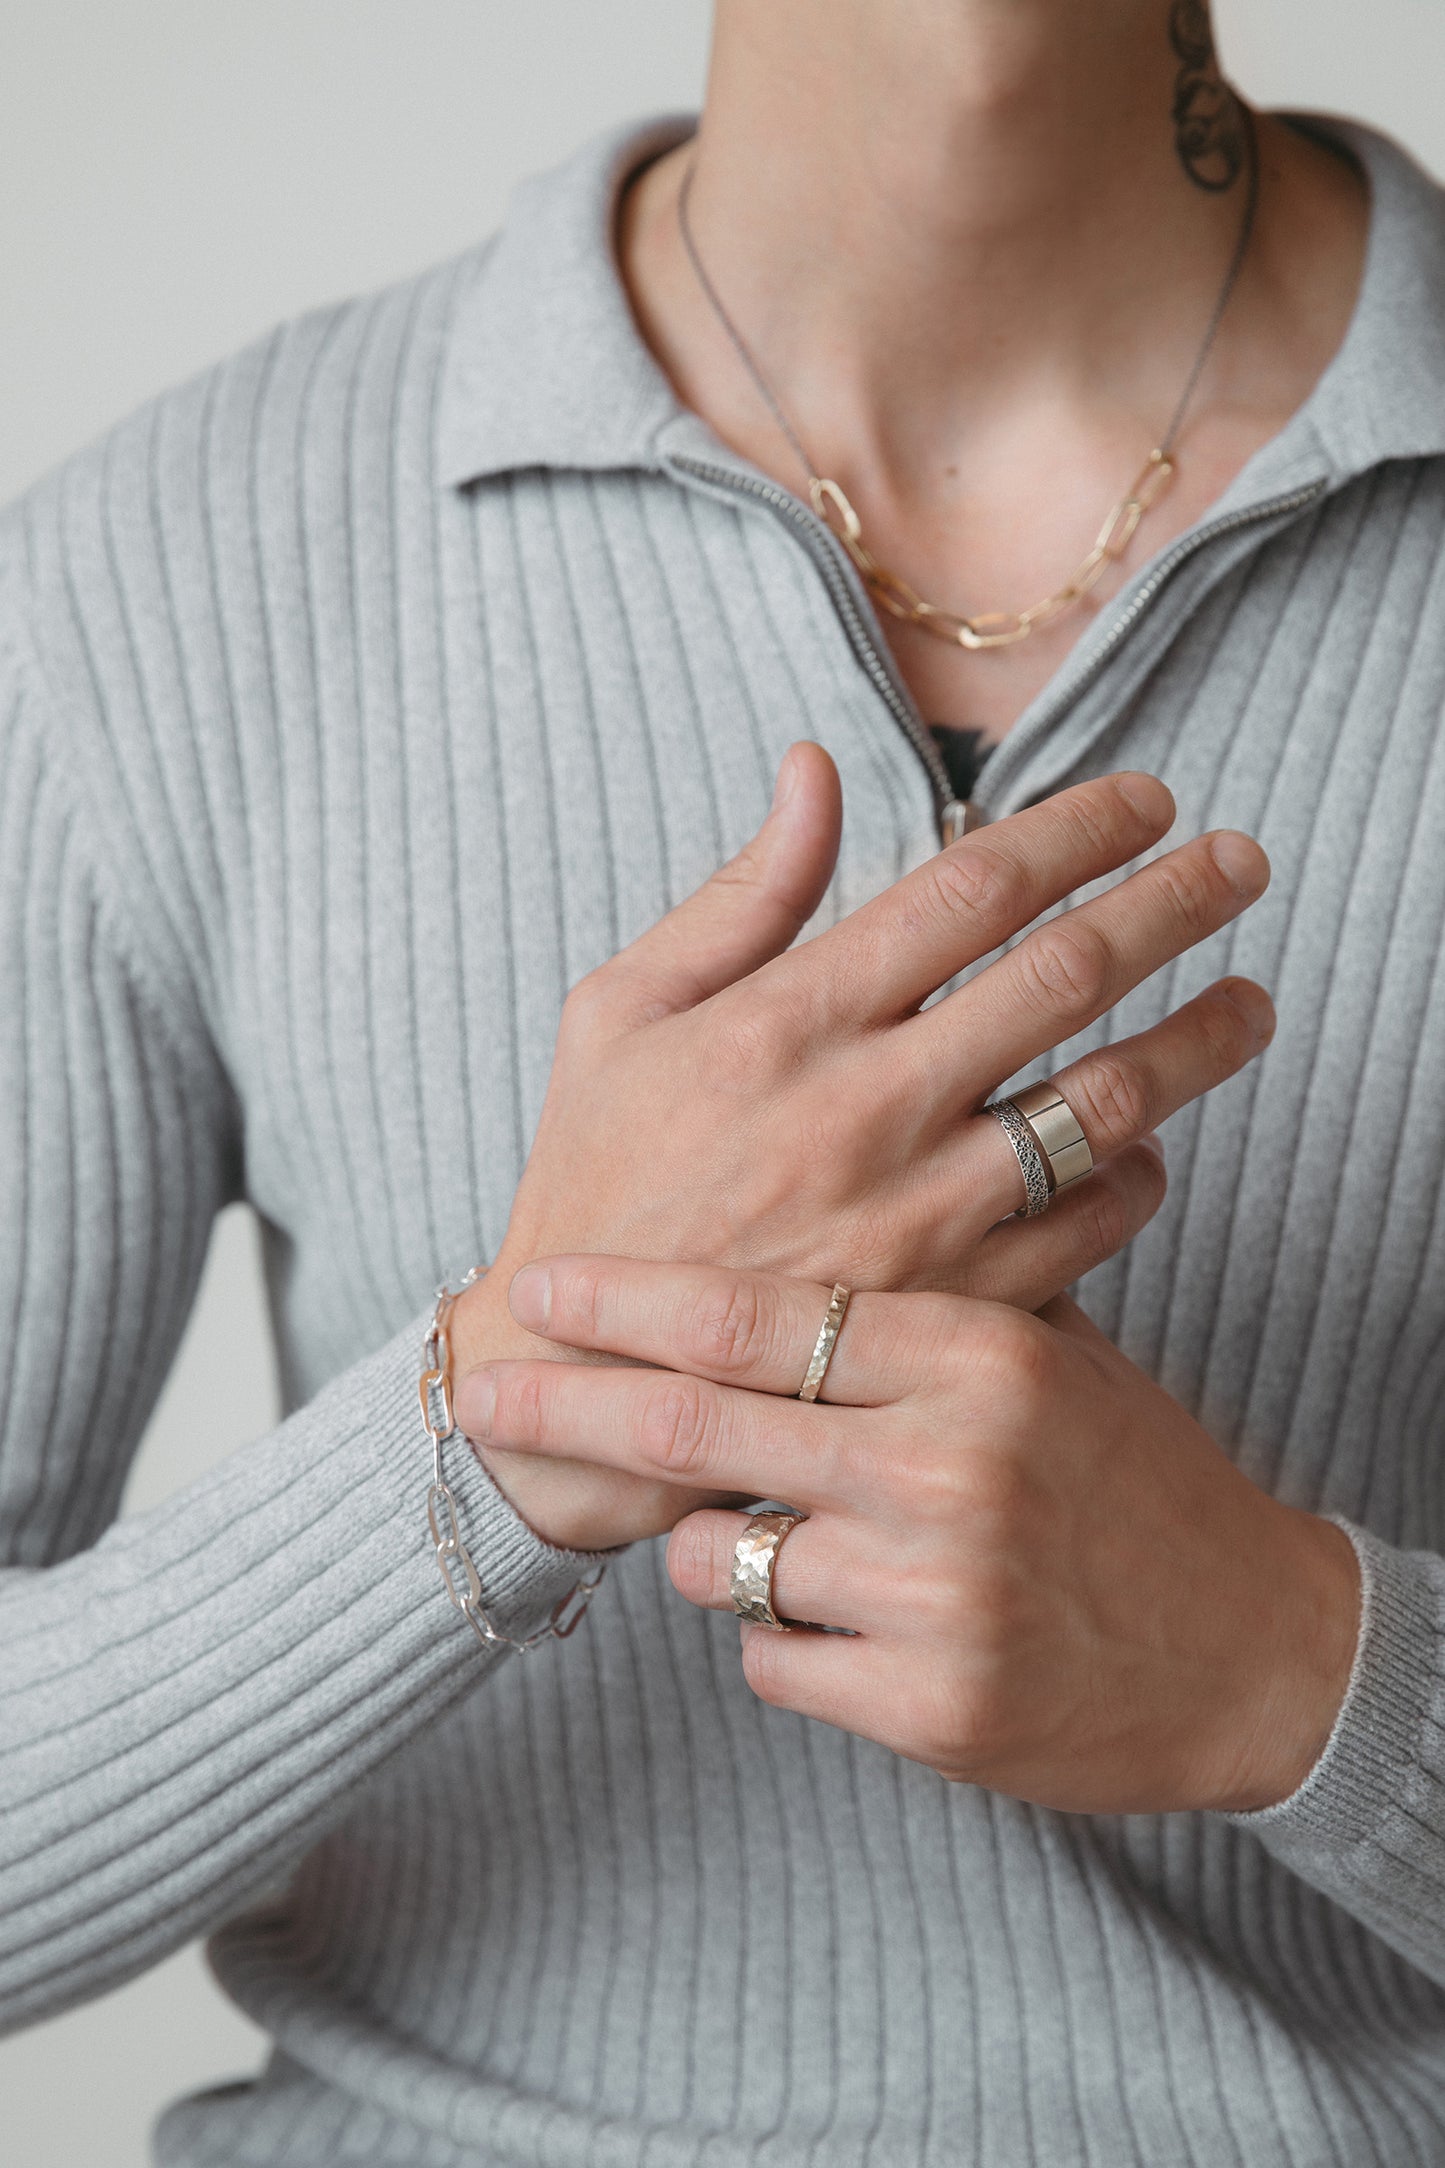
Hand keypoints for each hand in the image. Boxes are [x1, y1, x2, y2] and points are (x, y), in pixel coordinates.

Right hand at [454, 744, 1273, 1547]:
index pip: (971, 887)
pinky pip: (1086, 1229)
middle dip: (1174, 900)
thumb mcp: (618, 1012)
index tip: (1145, 798)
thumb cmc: (594, 1179)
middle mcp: (867, 1106)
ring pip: (1105, 1103)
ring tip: (1253, 1003)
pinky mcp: (946, 1309)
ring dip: (1198, 1040)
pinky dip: (1136, 1178)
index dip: (1078, 828)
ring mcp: (917, 1213)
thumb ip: (738, 895)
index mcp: (787, 1017)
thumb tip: (815, 767)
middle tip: (1241, 862)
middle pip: (1065, 972)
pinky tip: (1150, 1148)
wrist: (581, 1380)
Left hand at [461, 1254, 1361, 1814]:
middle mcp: (948, 1464)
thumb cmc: (1132, 1485)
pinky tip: (858, 1622)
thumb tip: (763, 1258)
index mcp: (976, 1353)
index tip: (537, 1290)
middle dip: (564, 1411)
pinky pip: (770, 1661)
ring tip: (784, 1539)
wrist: (1254, 1648)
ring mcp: (936, 1592)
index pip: (754, 1318)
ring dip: (708, 1547)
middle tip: (475, 1400)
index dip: (626, 1302)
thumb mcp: (1053, 1361)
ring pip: (717, 1559)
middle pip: (696, 1428)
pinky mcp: (931, 1708)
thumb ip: (922, 1312)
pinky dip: (779, 1636)